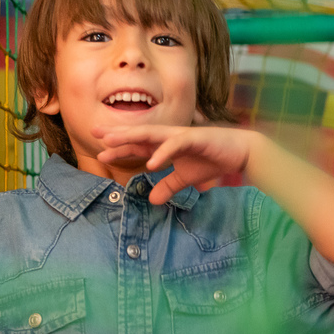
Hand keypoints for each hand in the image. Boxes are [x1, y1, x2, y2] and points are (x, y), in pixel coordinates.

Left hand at [94, 125, 261, 204]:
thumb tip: (152, 200)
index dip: (119, 147)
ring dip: (131, 137)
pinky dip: (163, 153)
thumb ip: (168, 186)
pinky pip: (175, 145)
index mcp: (165, 144)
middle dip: (117, 134)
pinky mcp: (195, 138)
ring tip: (113, 142)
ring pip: (152, 134)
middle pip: (138, 134)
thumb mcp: (185, 178)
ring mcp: (181, 135)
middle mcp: (169, 136)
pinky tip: (150, 162)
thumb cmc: (210, 160)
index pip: (137, 144)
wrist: (239, 152)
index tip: (100, 152)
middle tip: (95, 133)